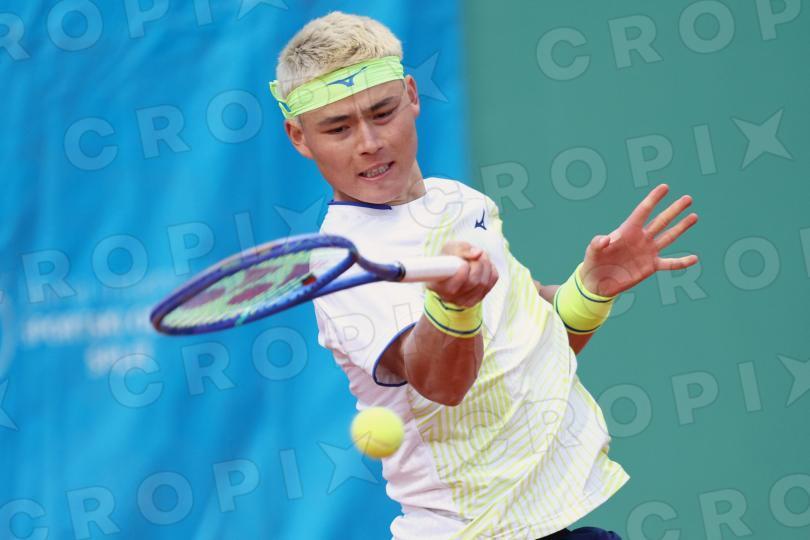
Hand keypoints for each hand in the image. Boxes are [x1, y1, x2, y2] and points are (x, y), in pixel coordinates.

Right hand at [428, 241, 498, 306]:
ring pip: (483, 284)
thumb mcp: (450, 248)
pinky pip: (490, 285)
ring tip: (481, 257)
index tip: (465, 263)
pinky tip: (484, 266)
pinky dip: (490, 272)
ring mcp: (462, 301)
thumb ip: (461, 249)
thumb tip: (477, 253)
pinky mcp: (475, 300)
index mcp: (435, 285)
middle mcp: (448, 297)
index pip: (451, 287)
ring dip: (486, 266)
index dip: (462, 274)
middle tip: (478, 253)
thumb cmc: (448, 257)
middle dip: (478, 264)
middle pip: (472, 282)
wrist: (452, 266)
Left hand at [581, 183, 698, 296]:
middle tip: (688, 198)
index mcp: (627, 230)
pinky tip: (695, 259)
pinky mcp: (651, 266)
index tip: (664, 187)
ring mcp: (647, 252)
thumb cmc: (594, 262)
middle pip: (661, 221)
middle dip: (674, 210)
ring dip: (681, 227)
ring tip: (694, 216)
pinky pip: (669, 264)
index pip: (643, 211)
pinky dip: (681, 262)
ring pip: (668, 237)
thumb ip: (597, 243)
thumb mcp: (592, 251)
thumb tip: (605, 240)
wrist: (598, 282)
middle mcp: (641, 238)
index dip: (653, 199)